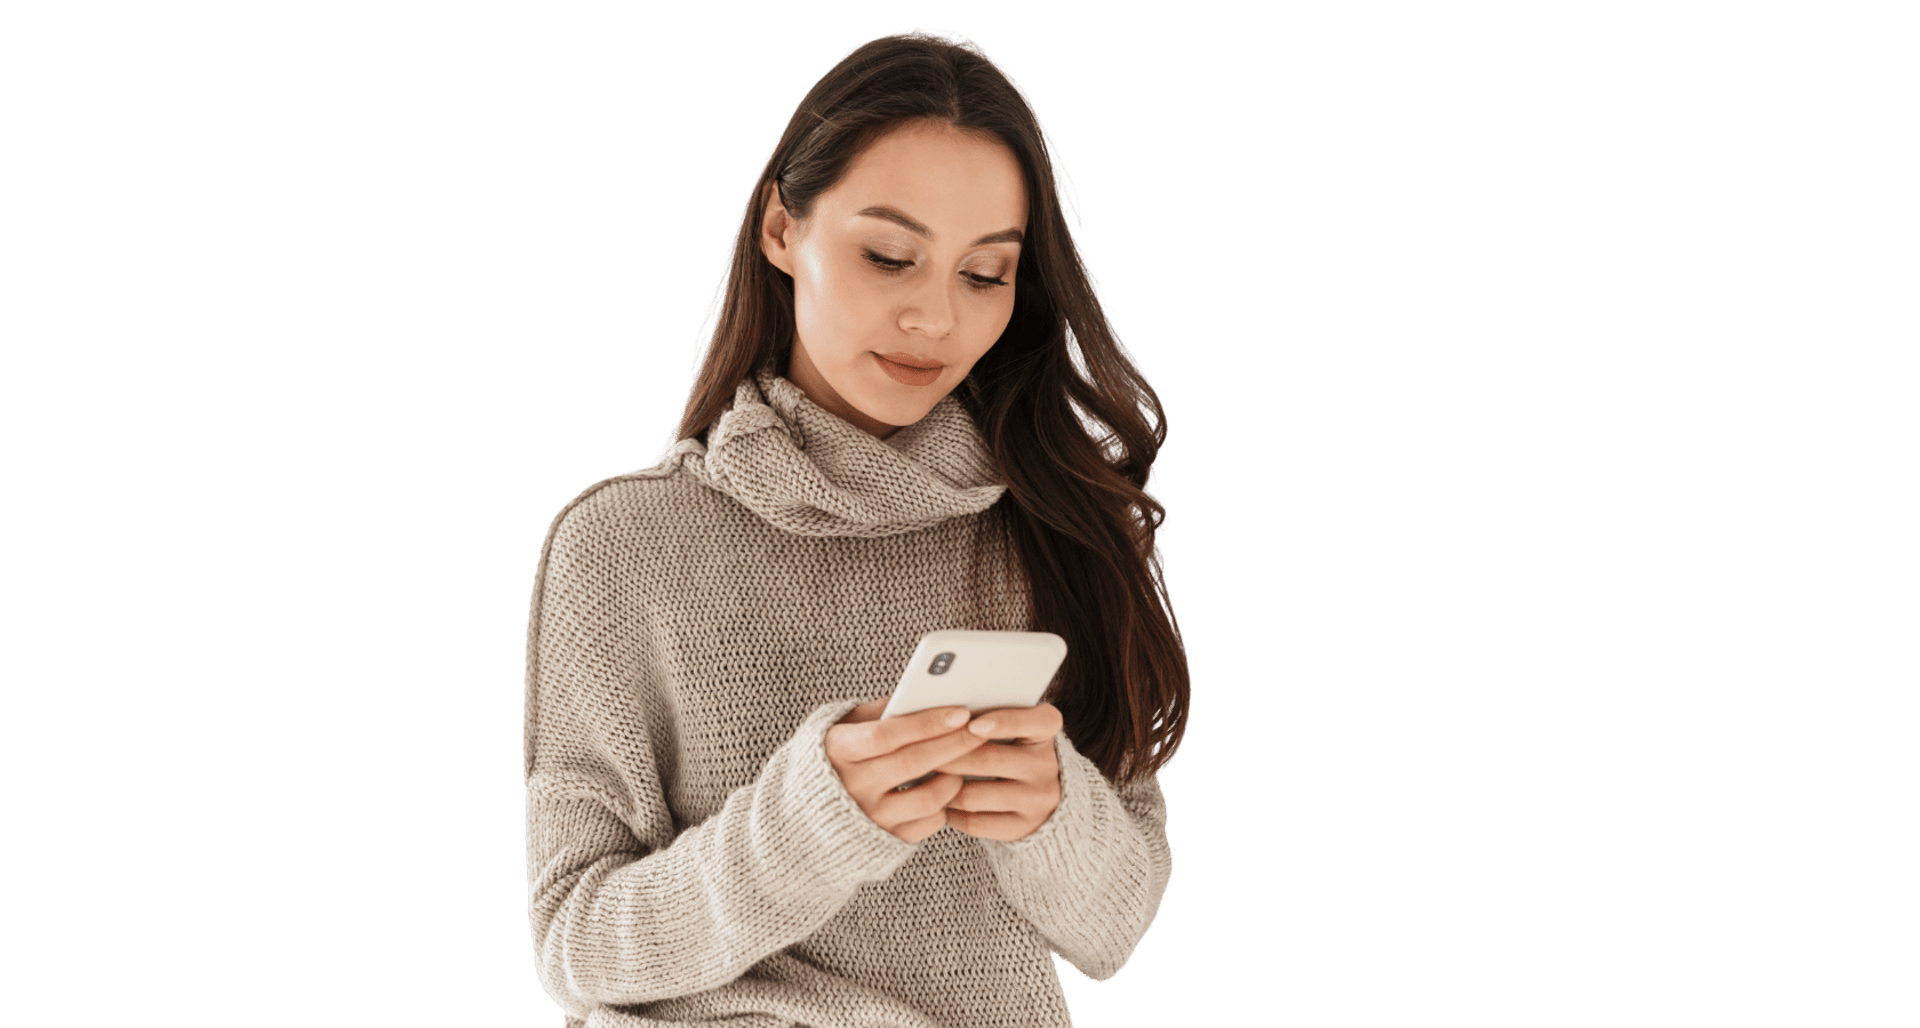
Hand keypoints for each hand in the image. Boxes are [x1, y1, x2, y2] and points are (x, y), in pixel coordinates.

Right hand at [827, 699, 990, 844]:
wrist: (812, 811)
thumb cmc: (840, 755)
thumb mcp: (849, 725)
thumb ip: (882, 710)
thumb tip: (927, 694)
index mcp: (838, 750)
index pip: (886, 735)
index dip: (926, 724)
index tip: (961, 712)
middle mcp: (851, 787)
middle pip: (912, 764)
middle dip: (953, 744)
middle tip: (981, 730)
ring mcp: (869, 817)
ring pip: (927, 798)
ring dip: (954, 777)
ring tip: (965, 760)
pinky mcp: (886, 840)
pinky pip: (928, 823)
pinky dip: (945, 804)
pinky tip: (949, 786)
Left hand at [932, 702, 1063, 842]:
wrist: (1035, 792)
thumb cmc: (1008, 744)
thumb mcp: (1008, 723)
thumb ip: (982, 713)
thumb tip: (937, 713)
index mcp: (1046, 729)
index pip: (1036, 721)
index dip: (1004, 722)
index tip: (971, 724)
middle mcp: (1048, 766)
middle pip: (990, 759)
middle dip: (948, 755)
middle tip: (915, 751)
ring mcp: (1038, 800)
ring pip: (975, 795)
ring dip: (942, 786)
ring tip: (920, 777)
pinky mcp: (1023, 828)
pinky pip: (976, 823)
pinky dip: (950, 812)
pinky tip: (936, 801)